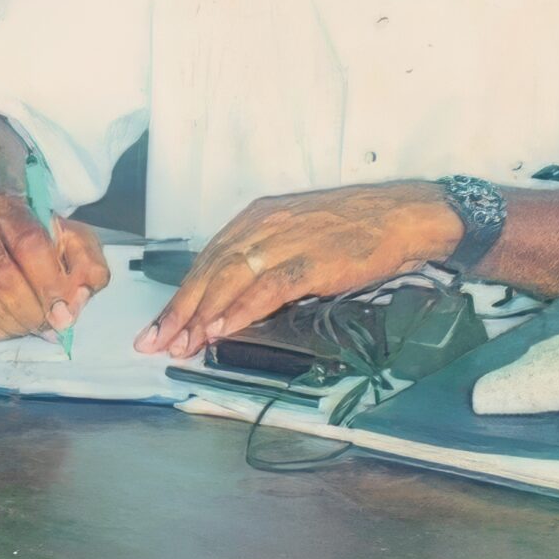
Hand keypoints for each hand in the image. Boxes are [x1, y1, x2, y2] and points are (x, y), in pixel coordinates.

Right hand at [0, 194, 108, 341]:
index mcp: (10, 211)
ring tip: (37, 328)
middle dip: (33, 310)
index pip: (29, 245)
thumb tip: (74, 305)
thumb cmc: (41, 237)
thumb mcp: (74, 240)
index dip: (48, 284)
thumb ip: (87, 267)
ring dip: (16, 324)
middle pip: (2, 277)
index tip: (63, 312)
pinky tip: (15, 327)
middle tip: (53, 327)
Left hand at [137, 182, 461, 356]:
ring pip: (231, 279)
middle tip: (155, 342)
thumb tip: (233, 300)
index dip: (181, 295)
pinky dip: (241, 309)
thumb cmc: (354, 226)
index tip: (159, 326)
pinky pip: (268, 287)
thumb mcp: (297, 234)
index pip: (207, 259)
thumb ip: (264, 261)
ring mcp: (288, 241)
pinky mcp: (312, 260)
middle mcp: (264, 225)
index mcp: (257, 217)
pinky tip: (223, 328)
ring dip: (202, 315)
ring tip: (183, 343)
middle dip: (180, 310)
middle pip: (210, 270)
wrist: (403, 215)